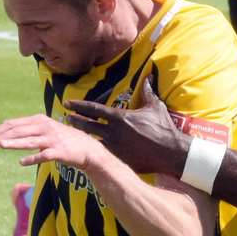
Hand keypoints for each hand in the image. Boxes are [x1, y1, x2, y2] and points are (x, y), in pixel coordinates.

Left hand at [0, 114, 107, 172]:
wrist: (87, 149)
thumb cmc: (63, 140)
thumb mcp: (45, 129)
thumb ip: (28, 129)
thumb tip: (6, 130)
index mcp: (39, 120)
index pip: (14, 123)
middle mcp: (45, 127)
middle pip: (18, 131)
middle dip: (1, 137)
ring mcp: (52, 139)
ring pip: (29, 141)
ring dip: (13, 143)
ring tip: (0, 146)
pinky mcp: (59, 152)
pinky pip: (43, 155)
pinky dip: (32, 159)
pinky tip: (22, 162)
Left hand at [66, 76, 187, 177]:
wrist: (170, 152)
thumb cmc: (163, 128)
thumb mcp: (155, 106)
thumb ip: (147, 91)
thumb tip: (149, 75)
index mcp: (119, 117)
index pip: (94, 109)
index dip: (79, 105)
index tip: (68, 103)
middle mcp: (113, 132)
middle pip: (88, 125)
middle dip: (75, 120)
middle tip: (66, 117)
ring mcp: (114, 147)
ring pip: (92, 141)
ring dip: (83, 137)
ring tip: (73, 135)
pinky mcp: (119, 160)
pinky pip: (103, 155)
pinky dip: (94, 151)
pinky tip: (87, 151)